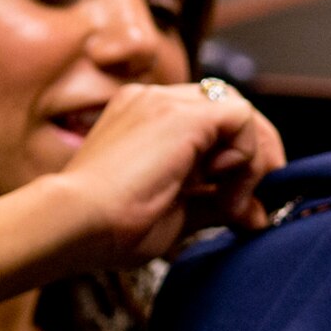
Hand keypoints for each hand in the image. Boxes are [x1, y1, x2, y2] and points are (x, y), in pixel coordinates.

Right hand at [48, 80, 285, 266]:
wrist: (74, 224)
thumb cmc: (108, 229)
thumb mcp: (174, 215)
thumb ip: (215, 205)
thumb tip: (257, 215)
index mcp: (142, 118)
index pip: (209, 122)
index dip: (234, 160)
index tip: (237, 204)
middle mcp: (153, 101)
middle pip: (228, 110)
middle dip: (252, 155)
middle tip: (251, 203)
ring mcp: (165, 101)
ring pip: (239, 112)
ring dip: (250, 160)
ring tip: (233, 203)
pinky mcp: (182, 114)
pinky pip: (242, 118)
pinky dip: (247, 156)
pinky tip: (226, 191)